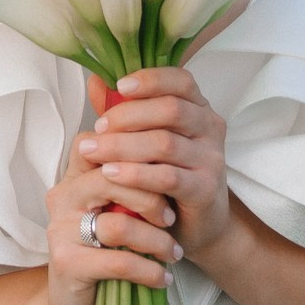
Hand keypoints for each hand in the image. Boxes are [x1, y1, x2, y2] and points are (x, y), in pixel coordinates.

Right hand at [39, 130, 178, 304]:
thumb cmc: (105, 253)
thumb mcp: (118, 213)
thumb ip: (132, 188)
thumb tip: (173, 160)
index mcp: (74, 179)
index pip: (98, 145)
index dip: (134, 151)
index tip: (167, 171)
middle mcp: (63, 199)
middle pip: (111, 177)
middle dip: (151, 197)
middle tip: (172, 218)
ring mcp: (61, 231)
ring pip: (119, 224)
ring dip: (156, 241)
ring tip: (173, 254)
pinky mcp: (67, 264)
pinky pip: (119, 262)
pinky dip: (149, 271)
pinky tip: (163, 278)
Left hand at [77, 68, 234, 256]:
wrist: (197, 224)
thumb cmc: (167, 174)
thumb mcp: (147, 139)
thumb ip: (125, 111)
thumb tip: (96, 81)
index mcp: (199, 108)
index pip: (182, 81)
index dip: (151, 79)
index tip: (120, 86)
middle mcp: (211, 129)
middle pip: (171, 109)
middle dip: (127, 116)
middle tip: (97, 128)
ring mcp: (211, 159)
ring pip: (165, 143)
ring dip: (123, 145)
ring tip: (93, 151)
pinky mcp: (205, 190)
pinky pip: (167, 177)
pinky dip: (135, 174)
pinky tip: (110, 173)